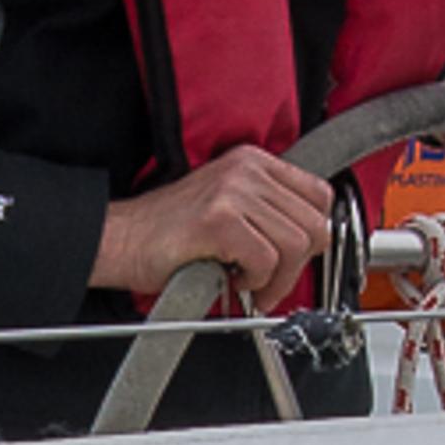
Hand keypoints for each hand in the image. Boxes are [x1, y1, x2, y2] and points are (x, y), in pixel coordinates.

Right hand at [90, 144, 332, 313]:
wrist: (124, 240)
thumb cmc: (174, 233)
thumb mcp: (231, 206)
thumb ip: (269, 213)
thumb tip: (313, 241)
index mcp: (253, 161)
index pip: (320, 195)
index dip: (312, 235)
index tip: (294, 257)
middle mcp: (247, 169)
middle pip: (313, 225)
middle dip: (298, 266)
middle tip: (270, 282)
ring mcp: (233, 191)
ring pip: (295, 245)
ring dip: (277, 279)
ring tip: (251, 283)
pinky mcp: (219, 220)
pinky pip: (266, 260)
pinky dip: (255, 281)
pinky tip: (231, 277)